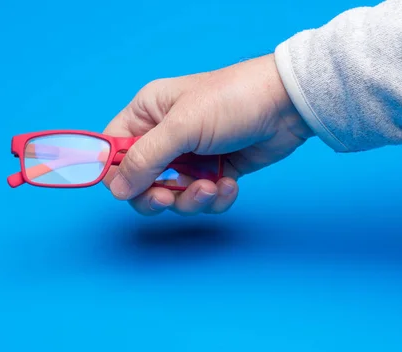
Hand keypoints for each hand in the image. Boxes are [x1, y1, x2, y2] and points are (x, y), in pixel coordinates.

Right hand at [102, 54, 312, 215]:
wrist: (286, 105)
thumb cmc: (232, 101)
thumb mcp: (183, 126)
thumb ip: (146, 158)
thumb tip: (117, 188)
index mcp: (148, 115)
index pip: (115, 151)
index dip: (118, 175)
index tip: (132, 189)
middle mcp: (166, 137)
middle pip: (141, 183)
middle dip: (156, 197)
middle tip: (168, 199)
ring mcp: (192, 157)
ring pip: (174, 196)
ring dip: (192, 200)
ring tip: (213, 187)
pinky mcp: (217, 172)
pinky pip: (204, 198)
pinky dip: (216, 199)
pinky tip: (231, 185)